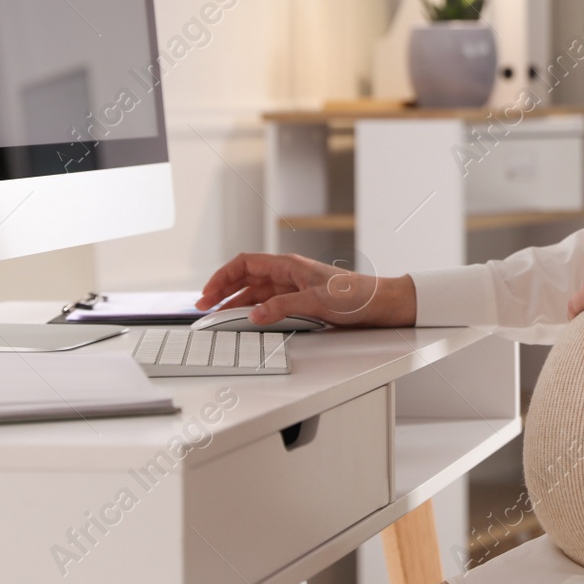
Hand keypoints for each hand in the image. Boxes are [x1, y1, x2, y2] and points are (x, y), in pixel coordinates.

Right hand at [195, 252, 416, 327]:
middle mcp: (288, 273)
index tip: (207, 292)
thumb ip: (283, 307)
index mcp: (289, 264)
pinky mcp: (301, 300)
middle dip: (223, 290)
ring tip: (219, 316)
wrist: (379, 304)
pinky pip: (270, 303)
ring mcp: (294, 286)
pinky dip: (254, 310)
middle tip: (204, 307)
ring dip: (236, 302)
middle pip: (246, 277)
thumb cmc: (354, 295)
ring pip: (256, 291)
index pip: (245, 263)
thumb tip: (254, 315)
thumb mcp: (316, 301)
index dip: (222, 276)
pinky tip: (247, 320)